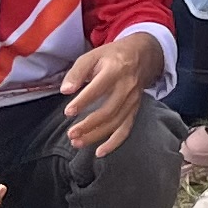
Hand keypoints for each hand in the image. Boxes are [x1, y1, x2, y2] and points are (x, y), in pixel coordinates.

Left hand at [60, 31, 165, 159]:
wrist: (143, 54)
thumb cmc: (112, 56)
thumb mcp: (93, 55)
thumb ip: (77, 72)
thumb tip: (65, 90)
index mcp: (115, 70)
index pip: (98, 88)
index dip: (83, 101)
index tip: (68, 112)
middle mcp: (127, 87)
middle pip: (108, 110)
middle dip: (89, 125)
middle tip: (71, 133)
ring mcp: (133, 100)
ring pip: (116, 122)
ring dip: (96, 136)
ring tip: (77, 143)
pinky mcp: (134, 109)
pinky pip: (126, 129)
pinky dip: (114, 143)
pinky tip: (100, 152)